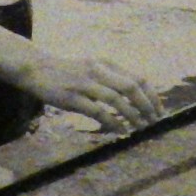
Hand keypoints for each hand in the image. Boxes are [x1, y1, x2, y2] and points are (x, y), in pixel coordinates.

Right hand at [21, 53, 163, 132]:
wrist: (36, 68)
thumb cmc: (67, 71)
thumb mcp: (92, 68)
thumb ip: (111, 78)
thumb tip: (133, 96)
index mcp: (107, 64)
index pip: (138, 78)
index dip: (152, 95)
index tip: (159, 110)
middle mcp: (99, 71)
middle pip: (131, 87)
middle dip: (147, 106)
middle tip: (155, 121)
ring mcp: (85, 84)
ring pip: (116, 99)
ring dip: (132, 115)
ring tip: (141, 128)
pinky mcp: (72, 97)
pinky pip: (98, 111)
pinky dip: (112, 122)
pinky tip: (120, 131)